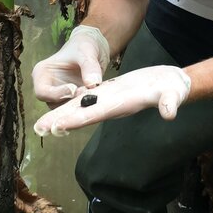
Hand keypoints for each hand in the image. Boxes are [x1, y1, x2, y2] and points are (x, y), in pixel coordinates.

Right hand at [32, 25, 109, 105]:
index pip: (42, 92)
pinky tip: (96, 99)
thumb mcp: (87, 51)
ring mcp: (59, 96)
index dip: (56, 94)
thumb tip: (92, 84)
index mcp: (42, 74)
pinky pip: (75, 109)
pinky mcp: (71, 101)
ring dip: (78, 105)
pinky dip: (84, 106)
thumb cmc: (83, 45)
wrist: (94, 48)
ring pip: (64, 110)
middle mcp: (47, 87)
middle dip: (70, 102)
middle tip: (88, 95)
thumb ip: (89, 66)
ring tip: (94, 96)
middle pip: (53, 104)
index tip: (74, 89)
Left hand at [33, 65, 191, 135]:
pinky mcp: (110, 92)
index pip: (95, 113)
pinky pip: (87, 98)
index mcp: (122, 104)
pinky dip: (71, 101)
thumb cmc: (174, 88)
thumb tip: (170, 113)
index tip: (58, 127)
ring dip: (61, 114)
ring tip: (40, 123)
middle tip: (38, 129)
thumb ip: (170, 102)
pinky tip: (57, 104)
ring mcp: (109, 99)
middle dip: (61, 121)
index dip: (77, 119)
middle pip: (82, 114)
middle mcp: (112, 105)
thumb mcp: (173, 93)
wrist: (173, 83)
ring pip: (81, 107)